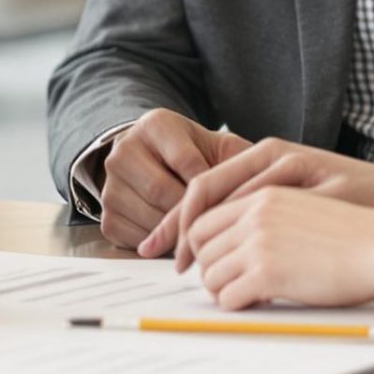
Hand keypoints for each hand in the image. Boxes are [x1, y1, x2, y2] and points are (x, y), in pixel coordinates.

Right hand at [97, 110, 252, 252]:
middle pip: (163, 192)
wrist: (155, 163)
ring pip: (149, 217)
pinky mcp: (106, 215)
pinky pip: (135, 238)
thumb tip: (267, 177)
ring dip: (180, 234)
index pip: (186, 161)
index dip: (213, 187)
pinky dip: (161, 247)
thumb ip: (239, 156)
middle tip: (222, 230)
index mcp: (155, 125)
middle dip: (195, 215)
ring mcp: (111, 184)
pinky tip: (181, 244)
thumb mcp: (216, 146)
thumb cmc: (195, 156)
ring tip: (207, 238)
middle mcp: (124, 150)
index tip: (234, 204)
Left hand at [186, 188, 373, 310]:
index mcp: (264, 194)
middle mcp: (256, 214)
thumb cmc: (354, 232)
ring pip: (210, 272)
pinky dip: (235, 305)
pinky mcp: (267, 273)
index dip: (197, 239)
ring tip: (241, 294)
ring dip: (220, 288)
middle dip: (207, 266)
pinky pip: (228, 296)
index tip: (201, 257)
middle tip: (222, 282)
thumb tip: (243, 241)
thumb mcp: (304, 206)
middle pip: (200, 243)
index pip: (206, 212)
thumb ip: (270, 215)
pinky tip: (255, 304)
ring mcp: (259, 243)